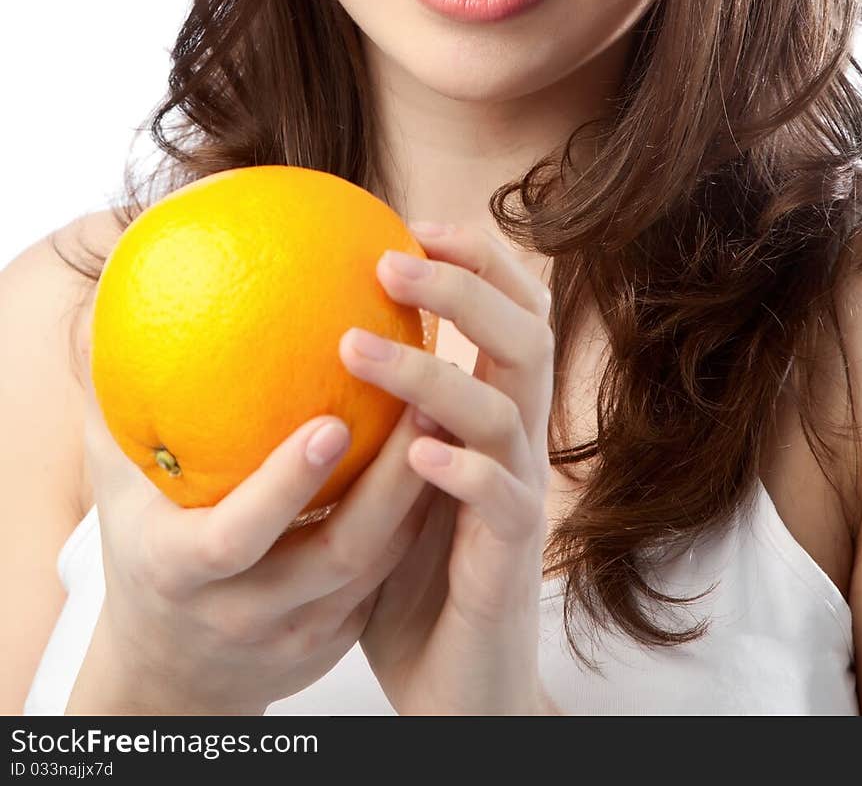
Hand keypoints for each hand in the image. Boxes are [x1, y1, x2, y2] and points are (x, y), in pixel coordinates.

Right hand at [71, 348, 436, 715]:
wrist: (169, 672)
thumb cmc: (142, 549)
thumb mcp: (116, 487)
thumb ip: (116, 409)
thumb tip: (109, 308)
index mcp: (183, 570)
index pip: (237, 536)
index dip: (285, 486)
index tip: (332, 421)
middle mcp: (243, 612)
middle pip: (334, 556)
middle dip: (388, 485)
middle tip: (425, 400)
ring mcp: (298, 634)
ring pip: (376, 569)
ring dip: (420, 497)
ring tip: (450, 416)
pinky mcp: (338, 639)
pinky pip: (388, 579)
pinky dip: (419, 523)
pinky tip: (445, 459)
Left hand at [340, 222, 555, 715]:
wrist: (458, 686)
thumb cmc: (411, 575)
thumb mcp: (384, 479)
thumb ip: (368, 416)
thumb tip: (289, 346)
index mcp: (491, 416)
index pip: (509, 315)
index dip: (479, 261)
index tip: (416, 223)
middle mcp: (516, 445)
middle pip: (525, 339)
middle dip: (468, 288)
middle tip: (395, 259)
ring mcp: (516, 500)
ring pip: (506, 411)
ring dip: (435, 371)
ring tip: (358, 346)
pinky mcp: (508, 562)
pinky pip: (502, 502)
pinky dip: (463, 469)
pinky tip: (417, 452)